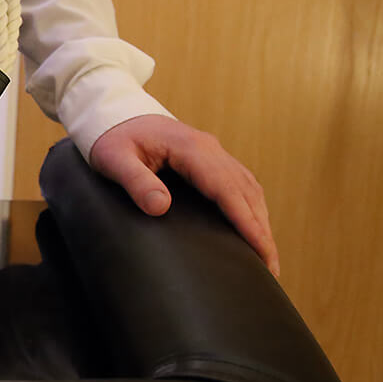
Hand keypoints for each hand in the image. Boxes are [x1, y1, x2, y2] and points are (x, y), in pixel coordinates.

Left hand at [89, 115, 279, 276]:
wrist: (112, 113)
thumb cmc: (111, 137)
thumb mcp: (114, 159)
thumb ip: (136, 182)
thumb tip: (161, 207)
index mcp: (190, 147)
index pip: (227, 189)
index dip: (246, 221)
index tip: (261, 250)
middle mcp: (209, 148)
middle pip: (246, 191)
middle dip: (261, 230)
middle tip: (270, 268)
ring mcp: (212, 152)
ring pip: (248, 187)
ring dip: (261, 220)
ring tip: (267, 257)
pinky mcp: (210, 158)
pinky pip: (239, 183)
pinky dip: (251, 207)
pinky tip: (253, 228)